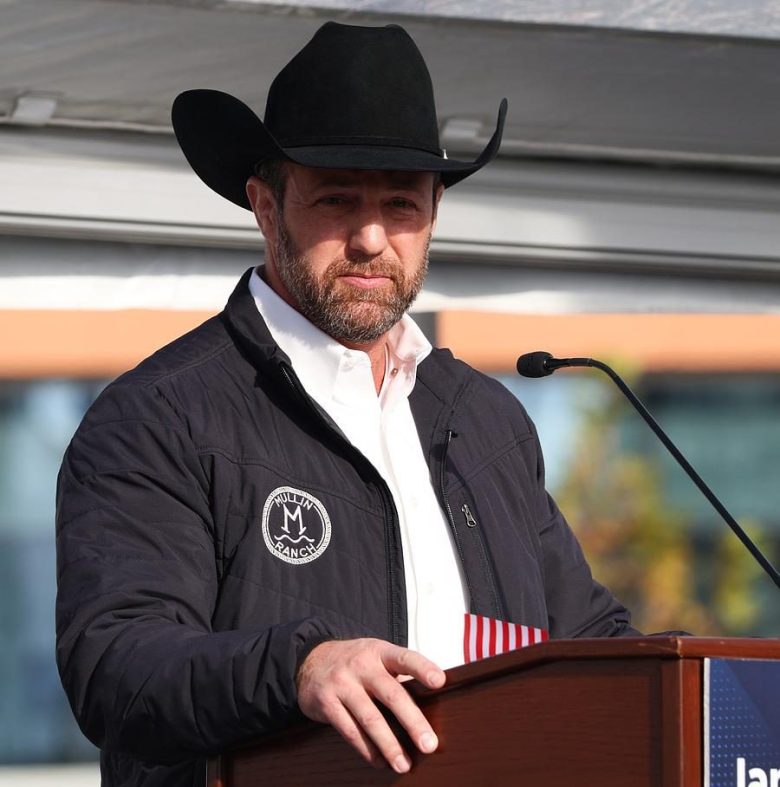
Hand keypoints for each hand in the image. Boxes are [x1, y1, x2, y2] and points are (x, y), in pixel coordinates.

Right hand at [296, 638, 445, 772]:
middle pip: (391, 694)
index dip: (422, 668)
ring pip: (370, 718)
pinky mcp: (327, 703)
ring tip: (404, 764)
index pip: (405, 657)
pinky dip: (367, 749)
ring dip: (389, 745)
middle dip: (412, 721)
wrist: (310, 660)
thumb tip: (432, 702)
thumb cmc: (354, 661)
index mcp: (379, 651)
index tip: (440, 681)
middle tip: (429, 744)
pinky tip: (380, 761)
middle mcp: (361, 665)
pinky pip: (350, 731)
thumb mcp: (376, 655)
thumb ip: (399, 674)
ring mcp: (342, 683)